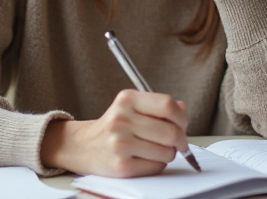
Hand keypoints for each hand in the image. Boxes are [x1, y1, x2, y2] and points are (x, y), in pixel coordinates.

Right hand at [40, 90, 188, 176]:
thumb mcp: (131, 106)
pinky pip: (156, 167)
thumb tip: (183, 109)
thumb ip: (158, 107)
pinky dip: (158, 164)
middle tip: (178, 142)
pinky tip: (146, 158)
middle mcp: (122, 120)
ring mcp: (120, 144)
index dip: (181, 117)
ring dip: (169, 153)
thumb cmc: (113, 126)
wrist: (83, 146)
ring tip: (157, 149)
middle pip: (170, 131)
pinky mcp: (121, 166)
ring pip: (166, 152)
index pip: (167, 105)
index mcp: (127, 100)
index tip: (182, 125)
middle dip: (181, 140)